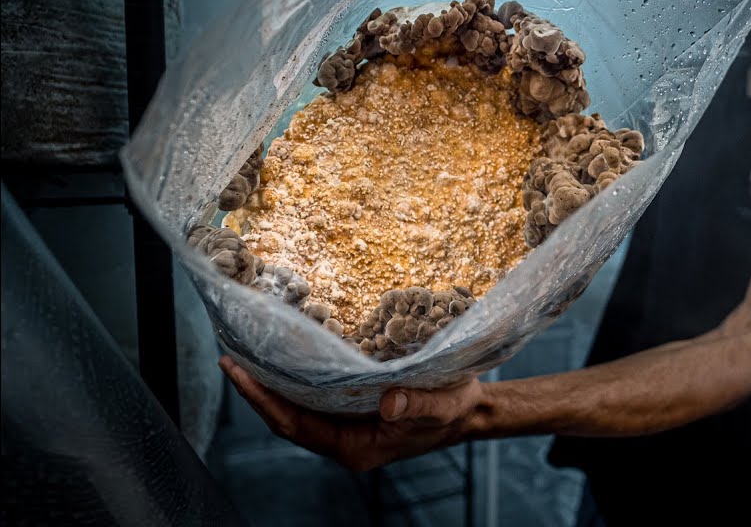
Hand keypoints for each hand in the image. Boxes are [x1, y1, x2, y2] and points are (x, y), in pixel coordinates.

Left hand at [219, 356, 481, 471]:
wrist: (470, 413)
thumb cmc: (456, 411)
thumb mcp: (443, 406)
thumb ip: (417, 406)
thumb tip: (388, 402)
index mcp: (356, 448)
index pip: (295, 426)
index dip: (263, 400)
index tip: (238, 372)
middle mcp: (344, 441)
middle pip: (287, 419)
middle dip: (257, 391)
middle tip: (230, 356)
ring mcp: (345, 429)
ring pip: (297, 410)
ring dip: (273, 385)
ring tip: (249, 353)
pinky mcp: (351, 414)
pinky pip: (313, 400)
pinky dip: (295, 380)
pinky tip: (286, 358)